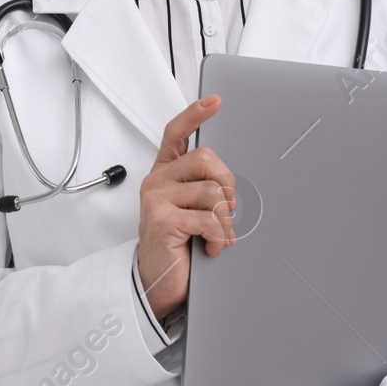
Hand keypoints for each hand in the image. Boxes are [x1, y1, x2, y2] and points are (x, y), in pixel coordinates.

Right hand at [136, 95, 236, 320]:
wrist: (158, 284)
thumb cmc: (178, 246)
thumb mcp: (192, 211)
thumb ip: (204, 189)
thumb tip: (230, 186)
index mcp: (165, 174)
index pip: (176, 134)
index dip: (195, 115)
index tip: (214, 101)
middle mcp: (157, 182)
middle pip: (206, 159)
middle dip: (228, 184)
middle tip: (228, 209)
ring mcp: (157, 200)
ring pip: (212, 192)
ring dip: (225, 219)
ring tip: (217, 236)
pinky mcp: (163, 221)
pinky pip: (209, 218)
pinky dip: (219, 236)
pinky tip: (212, 247)